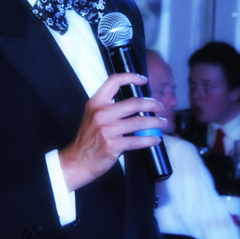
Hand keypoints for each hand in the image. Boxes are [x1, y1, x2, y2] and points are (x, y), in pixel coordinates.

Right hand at [59, 73, 166, 191]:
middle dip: (152, 104)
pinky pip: (137, 140)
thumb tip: (134, 105)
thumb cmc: (86, 140)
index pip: (114, 81)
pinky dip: (150, 139)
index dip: (131, 77)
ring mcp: (107, 129)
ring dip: (155, 122)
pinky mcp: (113, 145)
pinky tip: (155, 138)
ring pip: (139, 122)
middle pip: (134, 103)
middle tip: (159, 107)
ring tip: (162, 123)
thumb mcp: (92, 116)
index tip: (143, 80)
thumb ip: (109, 108)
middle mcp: (101, 113)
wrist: (77, 161)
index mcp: (96, 103)